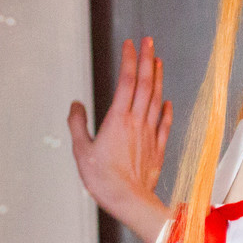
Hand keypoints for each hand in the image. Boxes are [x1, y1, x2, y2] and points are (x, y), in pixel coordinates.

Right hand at [68, 38, 171, 241]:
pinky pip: (164, 124)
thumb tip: (75, 105)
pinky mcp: (157, 149)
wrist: (129, 200)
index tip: (130, 44)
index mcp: (118, 119)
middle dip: (147, 60)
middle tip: (149, 41)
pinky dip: (166, 110)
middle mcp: (137, 122)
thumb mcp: (81, 149)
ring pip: (156, 100)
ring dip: (158, 79)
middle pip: (145, 85)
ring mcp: (150, 135)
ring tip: (158, 61)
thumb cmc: (103, 178)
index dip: (129, 60)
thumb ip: (78, 124)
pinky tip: (167, 102)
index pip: (126, 81)